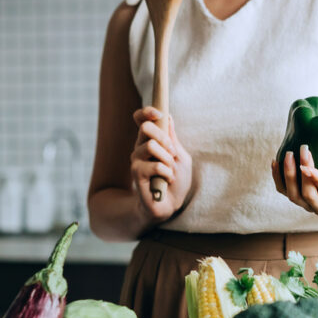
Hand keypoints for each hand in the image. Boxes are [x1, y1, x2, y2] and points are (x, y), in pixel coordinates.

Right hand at [131, 107, 192, 221]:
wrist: (169, 205)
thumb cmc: (176, 182)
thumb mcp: (180, 157)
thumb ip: (173, 139)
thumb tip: (168, 117)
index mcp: (150, 141)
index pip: (141, 119)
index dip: (147, 112)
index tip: (158, 113)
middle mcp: (140, 148)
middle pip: (145, 128)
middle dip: (164, 138)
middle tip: (172, 153)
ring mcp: (136, 161)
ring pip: (151, 146)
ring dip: (167, 159)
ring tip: (170, 171)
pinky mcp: (137, 174)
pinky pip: (155, 165)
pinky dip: (167, 174)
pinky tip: (167, 181)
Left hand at [271, 144, 317, 215]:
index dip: (317, 178)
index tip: (310, 163)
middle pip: (306, 194)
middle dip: (302, 172)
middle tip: (303, 149)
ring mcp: (306, 205)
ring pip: (292, 194)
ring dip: (288, 174)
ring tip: (288, 154)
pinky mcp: (297, 198)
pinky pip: (283, 190)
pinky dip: (278, 177)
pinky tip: (276, 161)